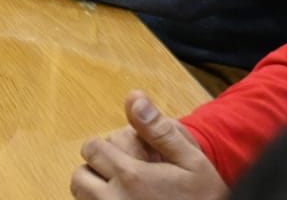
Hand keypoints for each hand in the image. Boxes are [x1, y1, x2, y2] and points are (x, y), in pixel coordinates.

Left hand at [70, 92, 227, 199]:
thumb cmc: (206, 199)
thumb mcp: (192, 162)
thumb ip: (160, 130)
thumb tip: (134, 98)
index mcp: (131, 176)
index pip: (92, 148)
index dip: (106, 148)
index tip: (125, 156)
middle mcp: (114, 199)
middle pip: (81, 175)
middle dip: (97, 170)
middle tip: (124, 174)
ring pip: (83, 197)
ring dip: (95, 191)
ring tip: (122, 191)